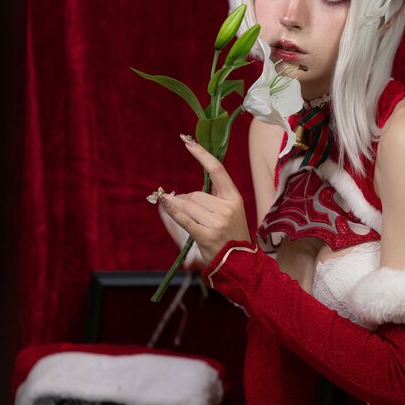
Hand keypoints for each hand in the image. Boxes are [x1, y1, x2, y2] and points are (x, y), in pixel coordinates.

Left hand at [159, 138, 249, 265]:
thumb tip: (178, 195)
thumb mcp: (230, 211)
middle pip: (196, 194)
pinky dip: (172, 210)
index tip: (187, 142)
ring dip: (180, 208)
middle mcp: (227, 208)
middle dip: (187, 200)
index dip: (202, 155)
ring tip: (188, 219)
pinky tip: (164, 203)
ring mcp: (217, 222)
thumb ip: (211, 198)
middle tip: (190, 211)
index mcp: (235, 198)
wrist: (240, 263)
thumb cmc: (231, 234)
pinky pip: (183, 218)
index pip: (218, 170)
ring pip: (188, 205)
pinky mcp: (206, 235)